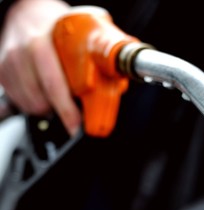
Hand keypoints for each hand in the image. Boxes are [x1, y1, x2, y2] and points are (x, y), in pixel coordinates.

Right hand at [0, 0, 80, 135]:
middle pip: (40, 100)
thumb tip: (115, 84)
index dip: (67, 110)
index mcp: (41, 44)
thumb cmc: (53, 24)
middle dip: (59, 112)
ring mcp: (8, 64)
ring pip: (29, 104)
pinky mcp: (2, 72)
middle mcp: (21, 55)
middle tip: (72, 112)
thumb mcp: (75, 35)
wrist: (25, 12)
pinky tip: (42, 93)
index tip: (77, 126)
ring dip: (46, 108)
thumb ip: (91, 60)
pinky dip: (32, 103)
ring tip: (56, 98)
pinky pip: (17, 100)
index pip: (54, 85)